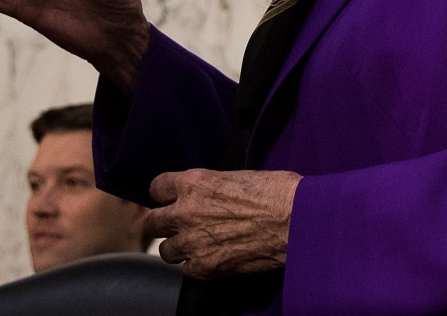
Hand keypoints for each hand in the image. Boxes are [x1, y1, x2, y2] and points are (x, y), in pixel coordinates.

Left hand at [144, 169, 300, 277]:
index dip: (164, 194)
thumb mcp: (237, 176)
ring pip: (166, 251)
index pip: (156, 188)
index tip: (169, 198)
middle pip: (152, 222)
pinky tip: (211, 259)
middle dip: (161, 224)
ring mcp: (193, 242)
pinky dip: (196, 266)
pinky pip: (186, 270)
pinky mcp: (206, 266)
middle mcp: (185, 212)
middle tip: (173, 227)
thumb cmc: (276, 192)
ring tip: (194, 246)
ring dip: (178, 248)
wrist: (294, 221)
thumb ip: (212, 187)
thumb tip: (208, 195)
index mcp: (194, 183)